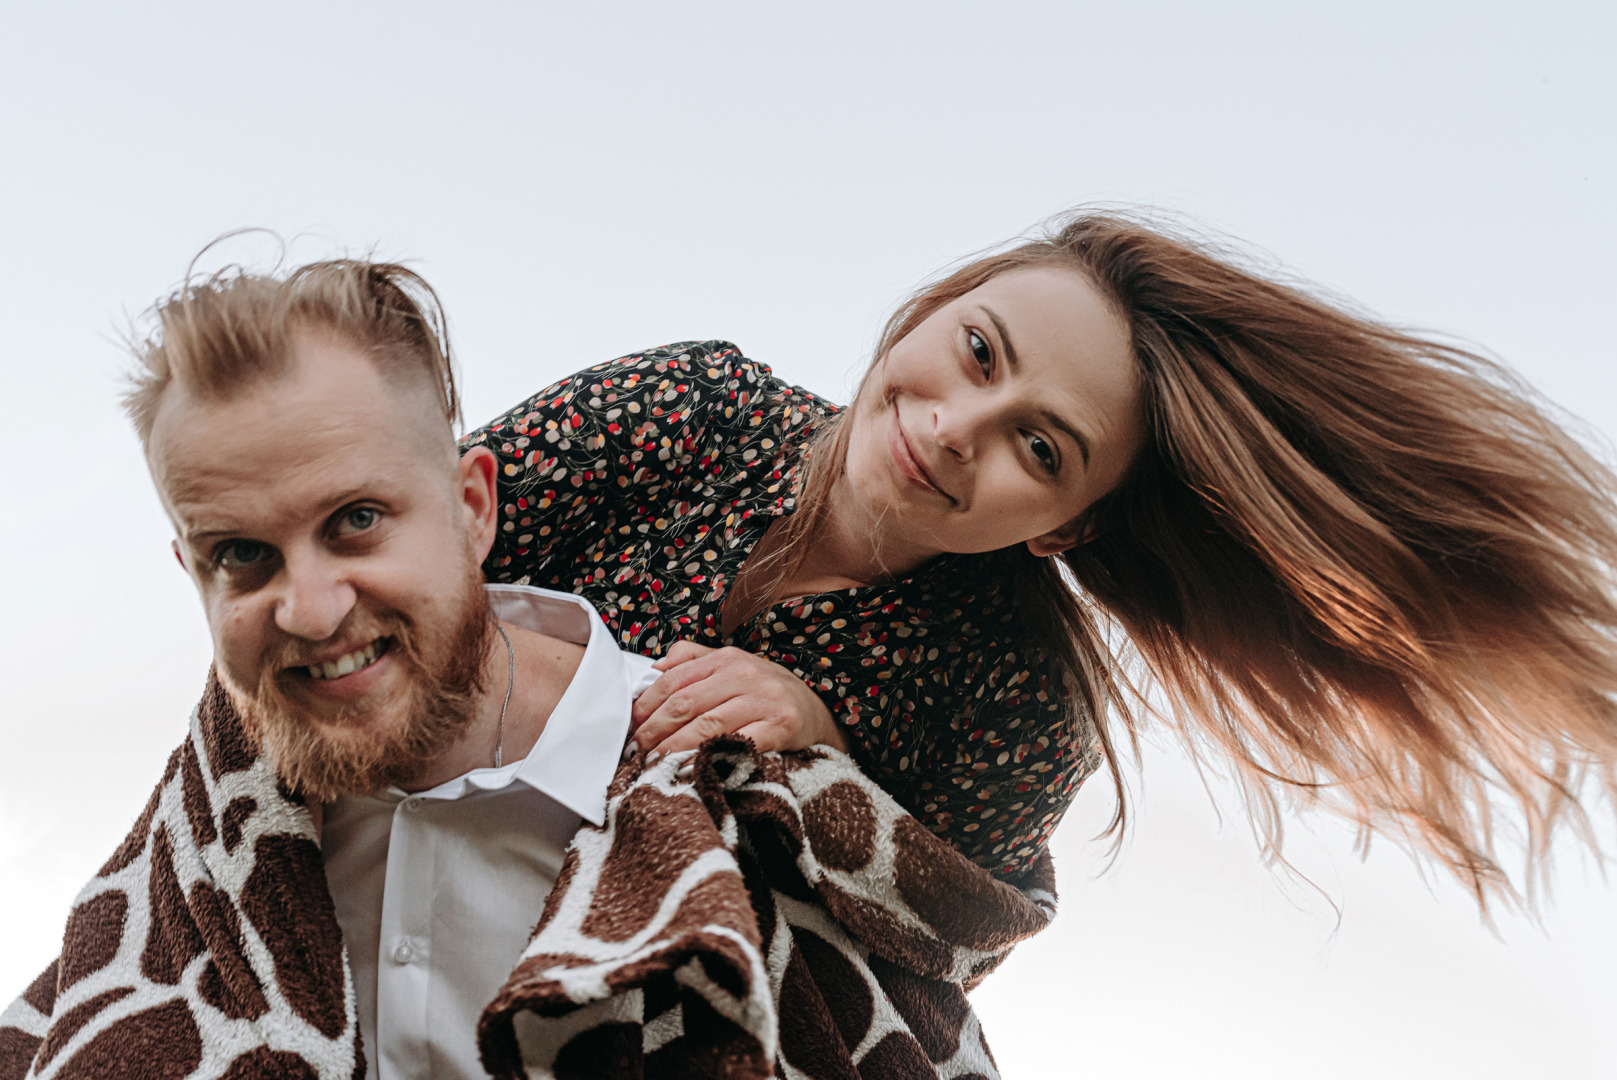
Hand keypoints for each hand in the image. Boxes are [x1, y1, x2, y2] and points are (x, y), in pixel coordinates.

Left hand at [629, 641, 849, 758]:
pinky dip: (711, 757)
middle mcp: (744, 676)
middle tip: (634, 751)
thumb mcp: (733, 665)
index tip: (628, 727)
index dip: (646, 705)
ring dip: (674, 748)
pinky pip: (738, 745)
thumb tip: (654, 668)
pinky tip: (692, 769)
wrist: (818, 710)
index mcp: (726, 659)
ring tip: (654, 763)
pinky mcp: (780, 728)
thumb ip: (693, 659)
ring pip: (706, 726)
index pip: (674, 680)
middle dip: (653, 730)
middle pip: (685, 703)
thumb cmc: (765, 691)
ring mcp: (764, 701)